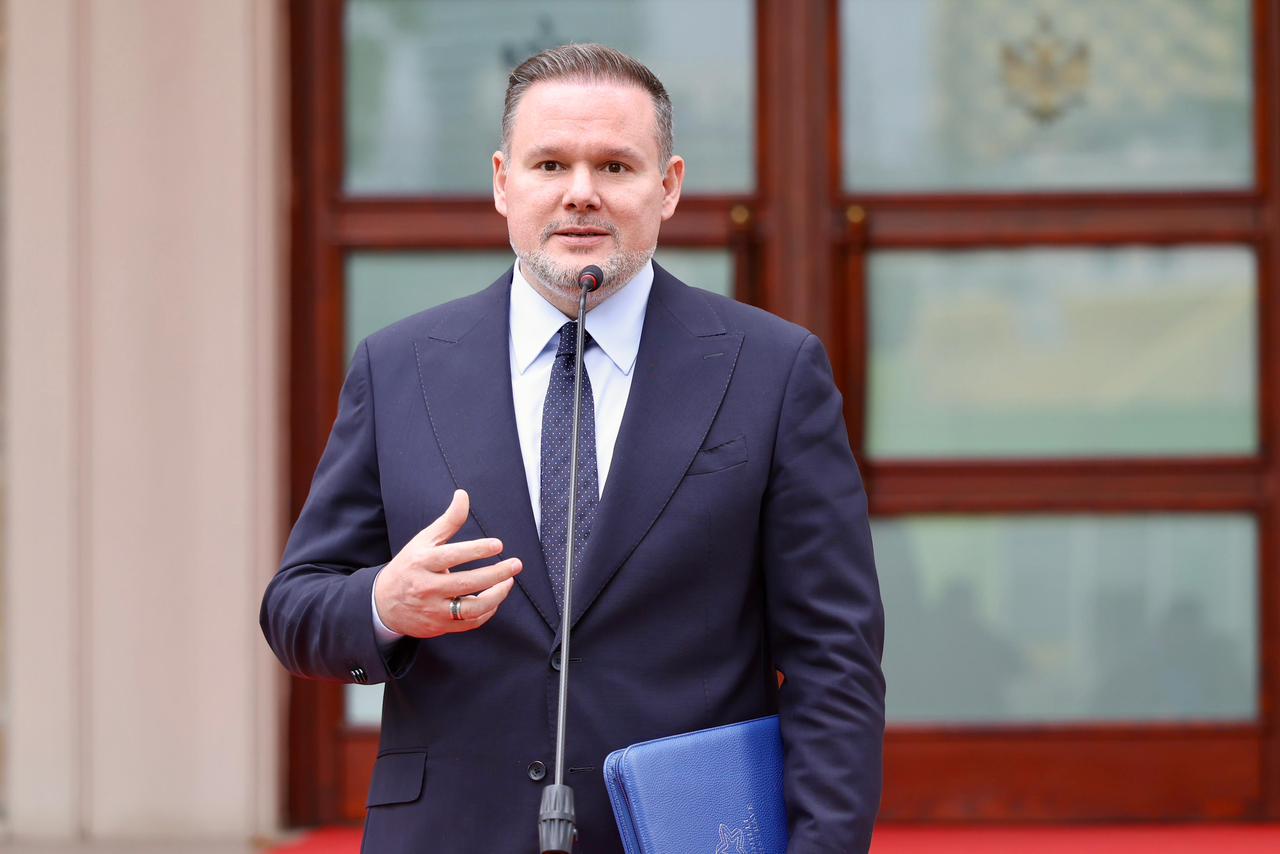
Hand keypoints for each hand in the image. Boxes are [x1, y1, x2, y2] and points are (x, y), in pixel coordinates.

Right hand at [373, 489, 521, 637]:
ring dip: (496, 596)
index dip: (476, 550)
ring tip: (509, 581)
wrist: (384, 604)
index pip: (451, 556)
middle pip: (466, 583)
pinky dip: (487, 612)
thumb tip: (463, 495)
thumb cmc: (409, 566)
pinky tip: (495, 598)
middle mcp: (427, 587)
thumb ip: (447, 521)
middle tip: (516, 564)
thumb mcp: (423, 541)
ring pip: (471, 608)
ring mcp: (434, 610)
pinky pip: (469, 623)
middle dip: (495, 574)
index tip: (498, 544)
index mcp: (421, 562)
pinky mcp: (440, 626)